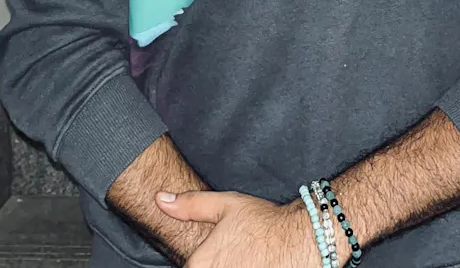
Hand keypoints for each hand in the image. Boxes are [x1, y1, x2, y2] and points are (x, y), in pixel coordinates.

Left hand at [156, 189, 326, 267]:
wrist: (299, 240)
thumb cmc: (263, 222)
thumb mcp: (226, 205)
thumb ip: (190, 205)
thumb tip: (160, 199)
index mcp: (199, 264)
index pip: (188, 267)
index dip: (202, 257)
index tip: (218, 250)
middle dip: (216, 262)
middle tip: (234, 253)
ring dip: (228, 265)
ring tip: (244, 257)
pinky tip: (252, 264)